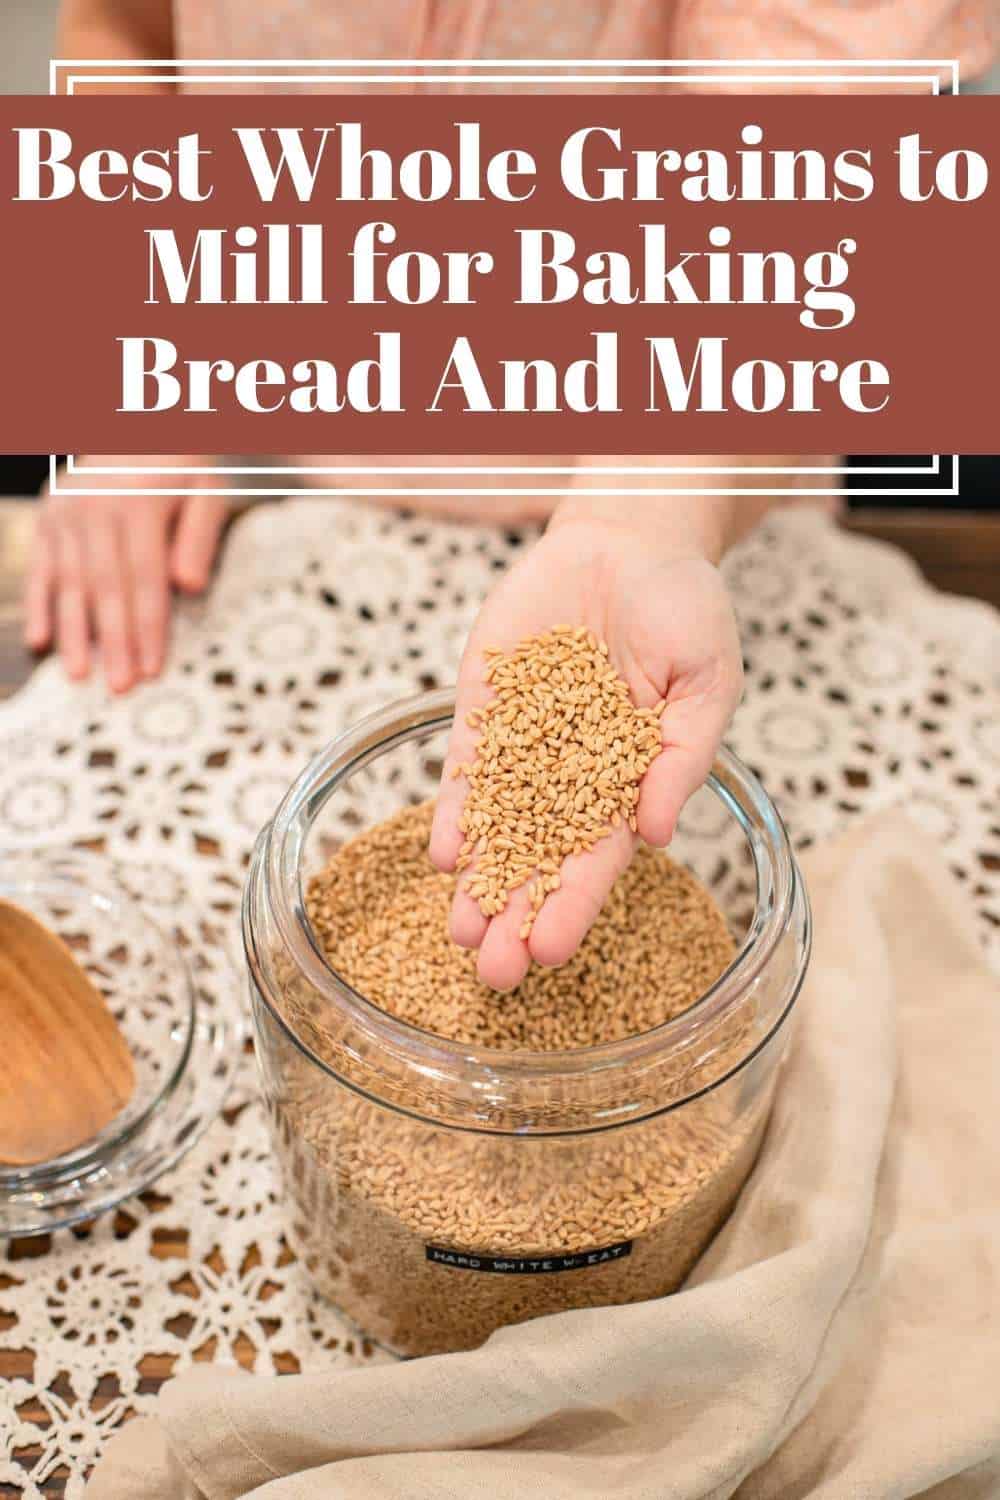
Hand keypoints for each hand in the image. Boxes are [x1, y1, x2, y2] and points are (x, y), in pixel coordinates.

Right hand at [24, 460, 228, 692]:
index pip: (145, 580)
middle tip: (120, 688)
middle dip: (114, 642)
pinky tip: (41, 642)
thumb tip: (190, 589)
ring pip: (69, 583)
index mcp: (138, 504)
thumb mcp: (207, 489)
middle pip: (106, 588)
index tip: (154, 669)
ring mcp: (65, 513)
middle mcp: (95, 509)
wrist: (137, 421)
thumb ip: (200, 536)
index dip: (150, 628)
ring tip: (80, 676)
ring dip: (74, 633)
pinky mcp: (47, 517)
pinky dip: (39, 606)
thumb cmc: (183, 465)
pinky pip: (40, 568)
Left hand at [430, 506, 743, 990]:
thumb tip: (659, 834)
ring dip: (477, 880)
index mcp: (630, 779)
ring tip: (458, 935)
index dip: (574, 905)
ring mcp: (524, 742)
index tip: (549, 952)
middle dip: (515, 914)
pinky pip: (466, 767)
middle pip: (538, 857)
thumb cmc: (684, 608)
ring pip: (495, 826)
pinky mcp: (484, 706)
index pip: (598, 858)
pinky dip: (454, 810)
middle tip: (492, 974)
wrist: (629, 536)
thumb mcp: (707, 682)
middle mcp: (572, 773)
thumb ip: (682, 758)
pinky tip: (442, 854)